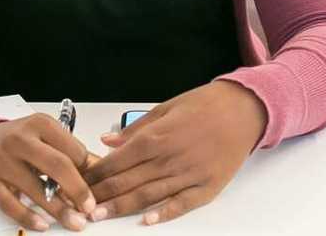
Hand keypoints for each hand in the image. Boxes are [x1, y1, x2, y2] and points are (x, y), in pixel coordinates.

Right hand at [0, 114, 101, 231]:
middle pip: (58, 166)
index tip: (97, 188)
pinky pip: (11, 204)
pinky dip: (29, 217)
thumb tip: (100, 171)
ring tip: (75, 222)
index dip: (88, 172)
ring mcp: (3, 161)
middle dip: (79, 190)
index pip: (73, 149)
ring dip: (60, 210)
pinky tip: (43, 224)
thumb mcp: (42, 136)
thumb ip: (69, 151)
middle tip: (90, 207)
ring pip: (37, 189)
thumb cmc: (15, 141)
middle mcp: (21, 140)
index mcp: (39, 124)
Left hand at [83, 80, 267, 225]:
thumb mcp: (167, 107)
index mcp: (157, 136)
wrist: (245, 108)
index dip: (96, 173)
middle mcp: (170, 158)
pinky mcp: (207, 186)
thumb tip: (108, 139)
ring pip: (148, 196)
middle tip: (80, 204)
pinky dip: (163, 213)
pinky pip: (181, 204)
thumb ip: (136, 127)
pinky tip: (146, 221)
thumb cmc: (206, 104)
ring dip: (121, 207)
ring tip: (100, 216)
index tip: (80, 180)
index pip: (117, 161)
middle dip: (101, 194)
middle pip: (127, 181)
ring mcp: (189, 174)